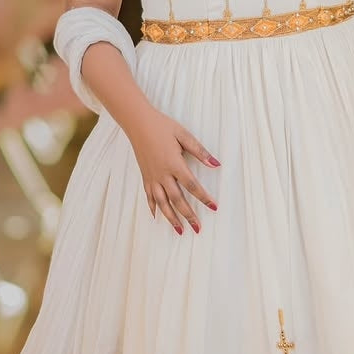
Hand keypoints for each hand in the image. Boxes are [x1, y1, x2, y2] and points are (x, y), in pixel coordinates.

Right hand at [126, 106, 219, 234]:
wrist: (138, 123)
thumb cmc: (162, 126)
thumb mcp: (184, 135)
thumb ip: (200, 151)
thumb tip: (216, 164)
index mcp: (174, 163)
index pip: (192, 185)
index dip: (203, 197)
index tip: (214, 207)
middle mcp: (162, 174)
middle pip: (177, 199)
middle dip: (188, 215)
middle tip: (198, 229)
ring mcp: (152, 177)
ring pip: (162, 202)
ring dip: (171, 218)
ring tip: (180, 230)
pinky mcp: (145, 176)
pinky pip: (149, 196)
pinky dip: (153, 207)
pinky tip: (157, 217)